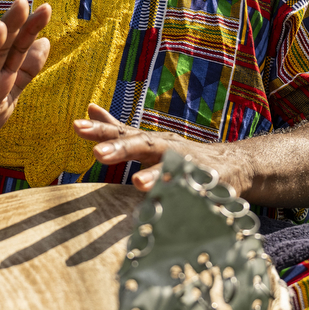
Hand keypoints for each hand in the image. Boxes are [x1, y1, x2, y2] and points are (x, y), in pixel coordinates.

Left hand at [72, 104, 249, 192]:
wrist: (232, 165)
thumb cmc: (180, 154)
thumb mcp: (148, 140)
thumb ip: (118, 130)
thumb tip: (88, 109)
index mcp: (150, 141)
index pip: (122, 133)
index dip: (100, 130)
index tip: (76, 127)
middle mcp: (168, 148)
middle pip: (144, 145)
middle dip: (122, 149)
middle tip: (98, 153)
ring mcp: (189, 164)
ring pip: (170, 168)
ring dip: (155, 174)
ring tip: (138, 183)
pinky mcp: (207, 182)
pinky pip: (194, 188)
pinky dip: (185, 193)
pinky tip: (177, 200)